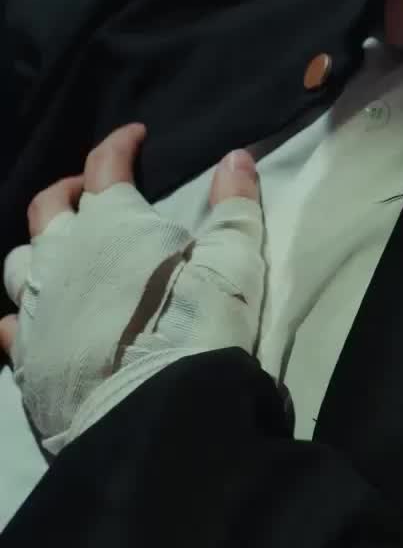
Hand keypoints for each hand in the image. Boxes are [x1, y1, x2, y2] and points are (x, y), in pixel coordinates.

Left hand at [0, 123, 266, 457]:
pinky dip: (21, 317)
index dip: (120, 144)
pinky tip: (32, 322)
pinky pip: (9, 327)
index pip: (105, 164)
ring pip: (19, 262)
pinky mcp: (26, 356)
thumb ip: (233, 207)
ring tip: (58, 254)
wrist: (154, 411)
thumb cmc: (196, 325)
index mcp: (109, 224)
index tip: (135, 136)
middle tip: (90, 190)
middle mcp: (60, 256)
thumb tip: (235, 158)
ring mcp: (35, 307)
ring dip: (39, 250)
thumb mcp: (233, 261)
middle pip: (49, 207)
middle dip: (70, 189)